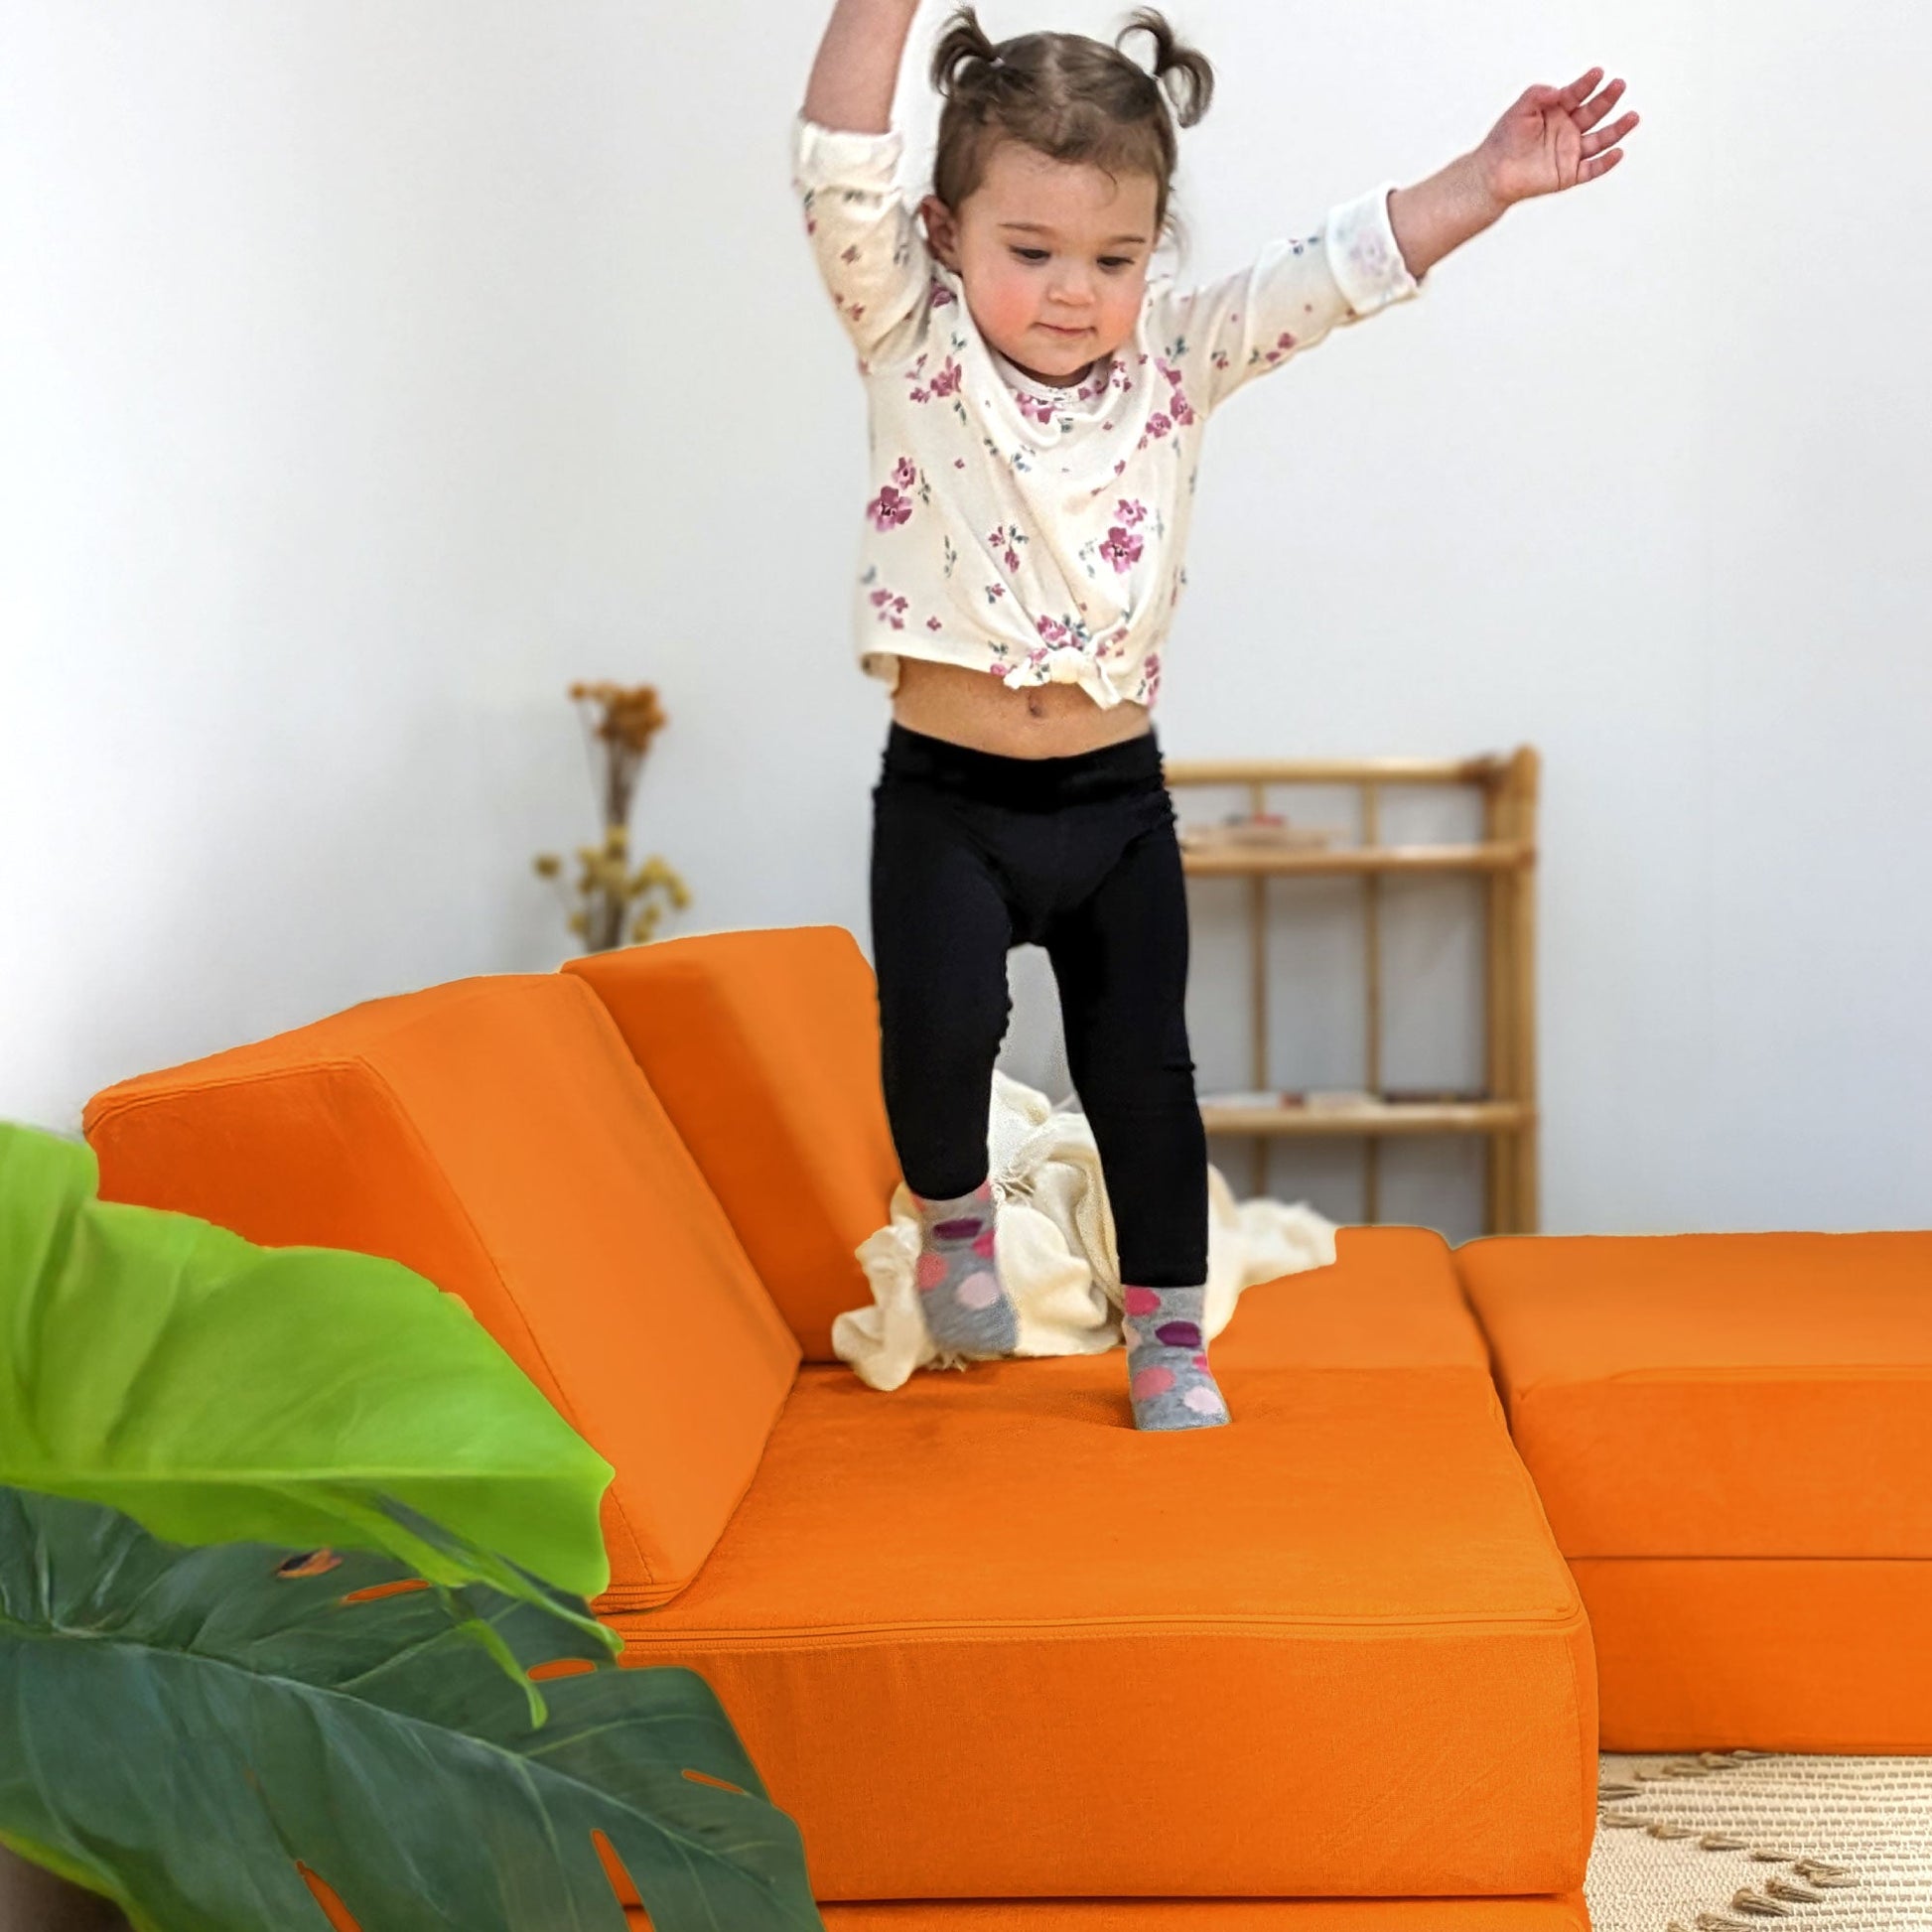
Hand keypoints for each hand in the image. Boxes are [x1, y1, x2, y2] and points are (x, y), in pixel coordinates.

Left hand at [1473, 67, 1638, 207]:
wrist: (1492, 173)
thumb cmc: (1504, 140)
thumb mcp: (1520, 109)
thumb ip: (1538, 93)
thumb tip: (1559, 90)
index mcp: (1557, 111)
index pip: (1577, 93)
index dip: (1587, 84)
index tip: (1597, 73)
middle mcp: (1568, 130)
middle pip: (1594, 112)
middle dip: (1607, 99)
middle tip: (1618, 85)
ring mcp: (1570, 152)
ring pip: (1600, 139)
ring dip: (1618, 128)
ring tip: (1633, 116)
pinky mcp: (1569, 174)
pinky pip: (1592, 169)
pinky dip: (1606, 162)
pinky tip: (1618, 151)